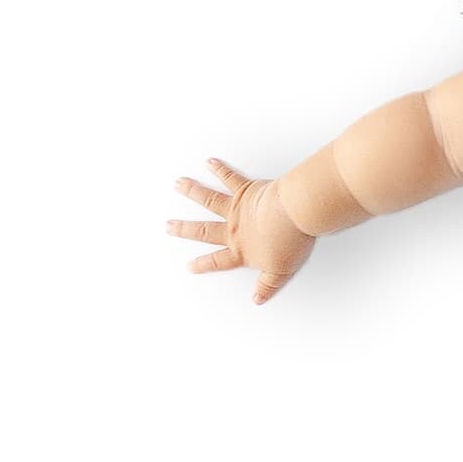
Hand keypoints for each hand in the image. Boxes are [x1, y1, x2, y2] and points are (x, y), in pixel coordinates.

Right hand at [166, 156, 316, 306]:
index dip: (203, 265)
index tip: (190, 266)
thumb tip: (258, 298)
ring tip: (178, 185)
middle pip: (204, 230)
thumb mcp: (280, 272)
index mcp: (241, 250)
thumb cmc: (289, 242)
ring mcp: (237, 208)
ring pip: (209, 200)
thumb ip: (267, 286)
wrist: (293, 216)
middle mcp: (233, 229)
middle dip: (185, 228)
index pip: (218, 260)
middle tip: (169, 225)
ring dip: (192, 191)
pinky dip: (219, 169)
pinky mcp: (246, 190)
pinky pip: (230, 178)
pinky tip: (210, 163)